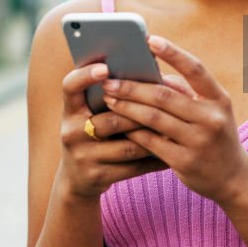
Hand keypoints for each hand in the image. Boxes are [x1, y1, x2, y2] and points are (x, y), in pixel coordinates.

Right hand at [56, 62, 168, 200]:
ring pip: (128, 146)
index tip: (106, 68)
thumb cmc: (94, 133)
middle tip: (168, 104)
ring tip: (177, 128)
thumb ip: (112, 95)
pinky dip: (154, 159)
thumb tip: (149, 74)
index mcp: (70, 110)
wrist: (76, 178)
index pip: (70, 86)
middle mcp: (71, 132)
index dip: (85, 76)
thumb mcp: (92, 113)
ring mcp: (83, 157)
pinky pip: (134, 167)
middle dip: (143, 114)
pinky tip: (172, 152)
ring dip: (154, 137)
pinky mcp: (97, 177)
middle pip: (112, 120)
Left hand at [99, 35, 247, 204]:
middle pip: (164, 95)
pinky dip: (132, 131)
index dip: (173, 53)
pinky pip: (151, 141)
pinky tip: (118, 124)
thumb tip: (153, 72)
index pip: (195, 69)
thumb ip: (186, 91)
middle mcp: (211, 118)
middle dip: (133, 86)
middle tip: (109, 80)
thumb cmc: (215, 136)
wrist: (233, 179)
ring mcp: (199, 141)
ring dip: (126, 107)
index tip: (149, 39)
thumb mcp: (211, 111)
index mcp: (219, 99)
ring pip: (153, 118)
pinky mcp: (184, 162)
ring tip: (109, 98)